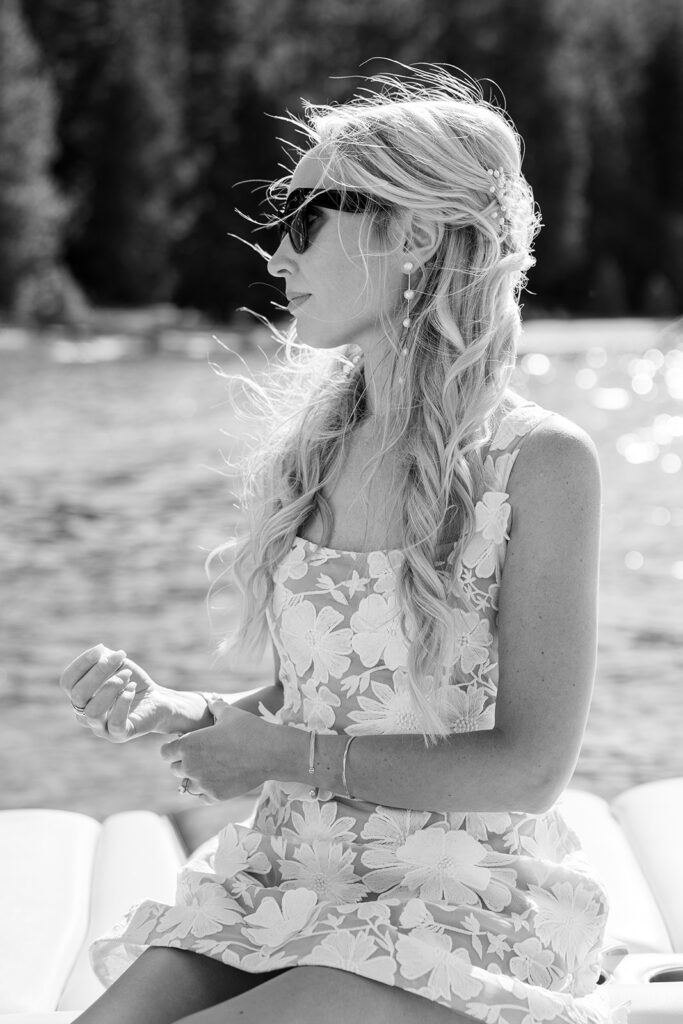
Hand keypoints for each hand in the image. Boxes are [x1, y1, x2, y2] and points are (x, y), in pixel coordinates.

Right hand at [59, 643, 174, 742]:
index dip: (81, 663)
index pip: (67, 681)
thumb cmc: (131, 681)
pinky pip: (115, 722)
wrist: (156, 699)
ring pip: (93, 711)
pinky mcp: (119, 735)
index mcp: (79, 697)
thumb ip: (103, 658)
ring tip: (127, 676)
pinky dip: (123, 701)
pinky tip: (131, 689)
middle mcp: (84, 715)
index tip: (102, 649)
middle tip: (121, 659)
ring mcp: (100, 728)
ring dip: (111, 687)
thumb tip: (98, 654)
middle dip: (99, 672)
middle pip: (78, 695)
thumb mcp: (116, 665)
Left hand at [160, 703, 271, 802]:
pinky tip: (218, 780)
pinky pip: (202, 796)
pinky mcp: (215, 796)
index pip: (165, 752)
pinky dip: (207, 790)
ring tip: (210, 770)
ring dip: (195, 778)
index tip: (183, 746)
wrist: (270, 753)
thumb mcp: (230, 713)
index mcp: (188, 745)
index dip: (173, 748)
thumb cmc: (249, 729)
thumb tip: (212, 701)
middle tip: (200, 756)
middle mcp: (190, 766)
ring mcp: (202, 783)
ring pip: (187, 785)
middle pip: (175, 769)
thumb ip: (215, 707)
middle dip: (184, 763)